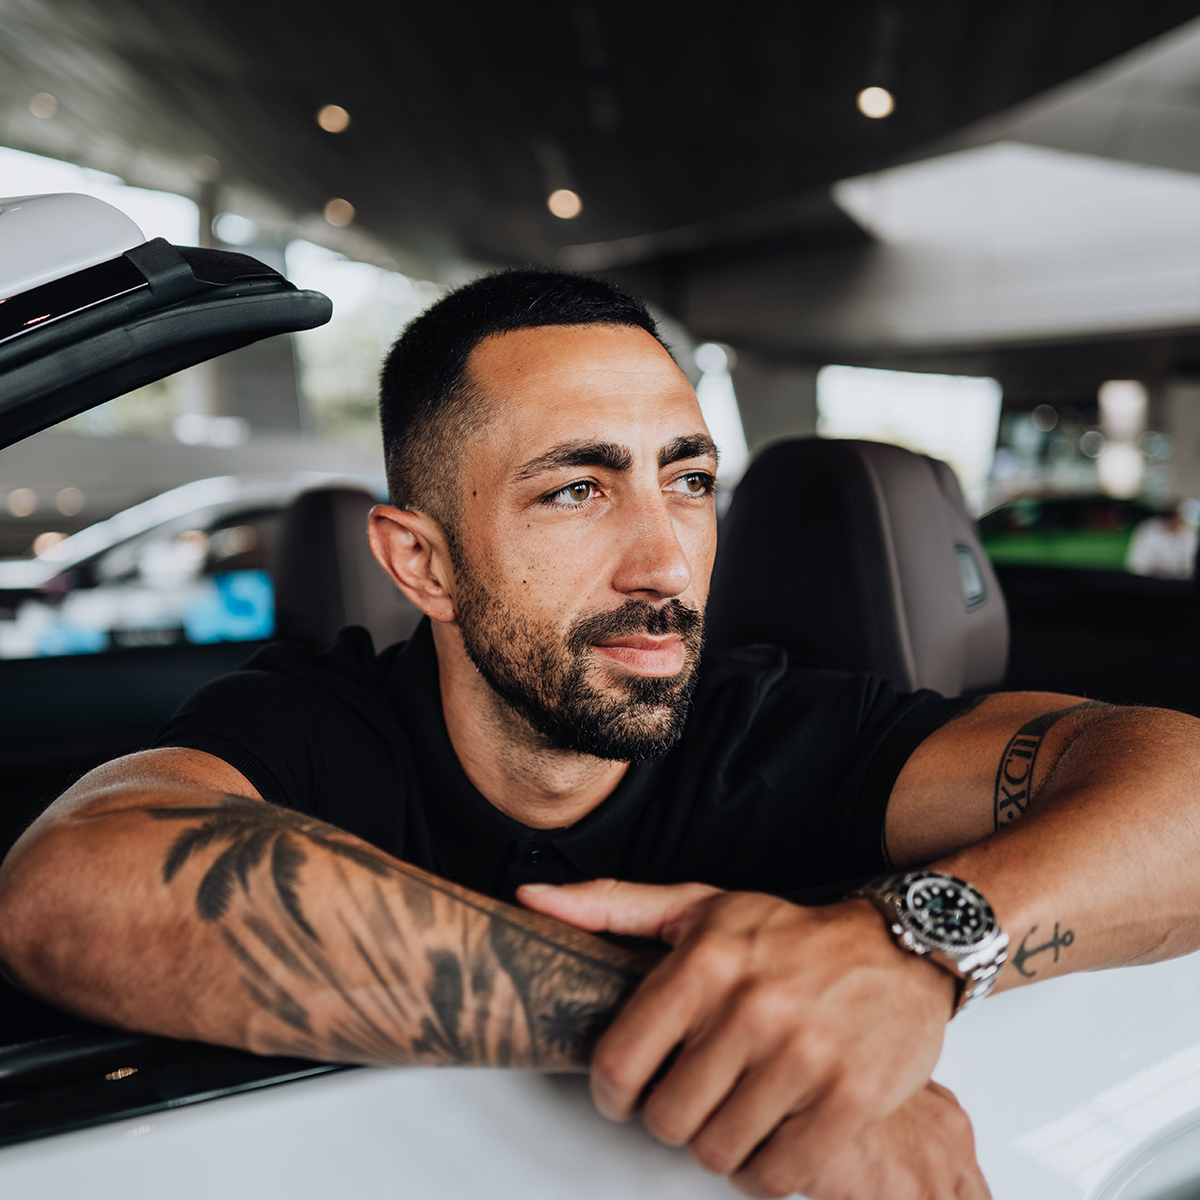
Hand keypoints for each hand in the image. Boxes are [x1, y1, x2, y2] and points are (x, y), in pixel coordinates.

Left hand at [518, 879, 956, 1197]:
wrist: (898, 946)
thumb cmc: (787, 933)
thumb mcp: (698, 905)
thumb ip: (609, 906)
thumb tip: (530, 901)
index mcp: (705, 960)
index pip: (619, 1063)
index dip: (612, 1092)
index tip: (627, 1091)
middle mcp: (752, 1007)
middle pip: (667, 1119)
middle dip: (671, 1116)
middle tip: (694, 1093)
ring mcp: (803, 1056)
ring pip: (717, 1152)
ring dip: (719, 1142)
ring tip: (735, 1107)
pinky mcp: (849, 1100)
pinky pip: (777, 1176)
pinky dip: (766, 1168)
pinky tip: (773, 1129)